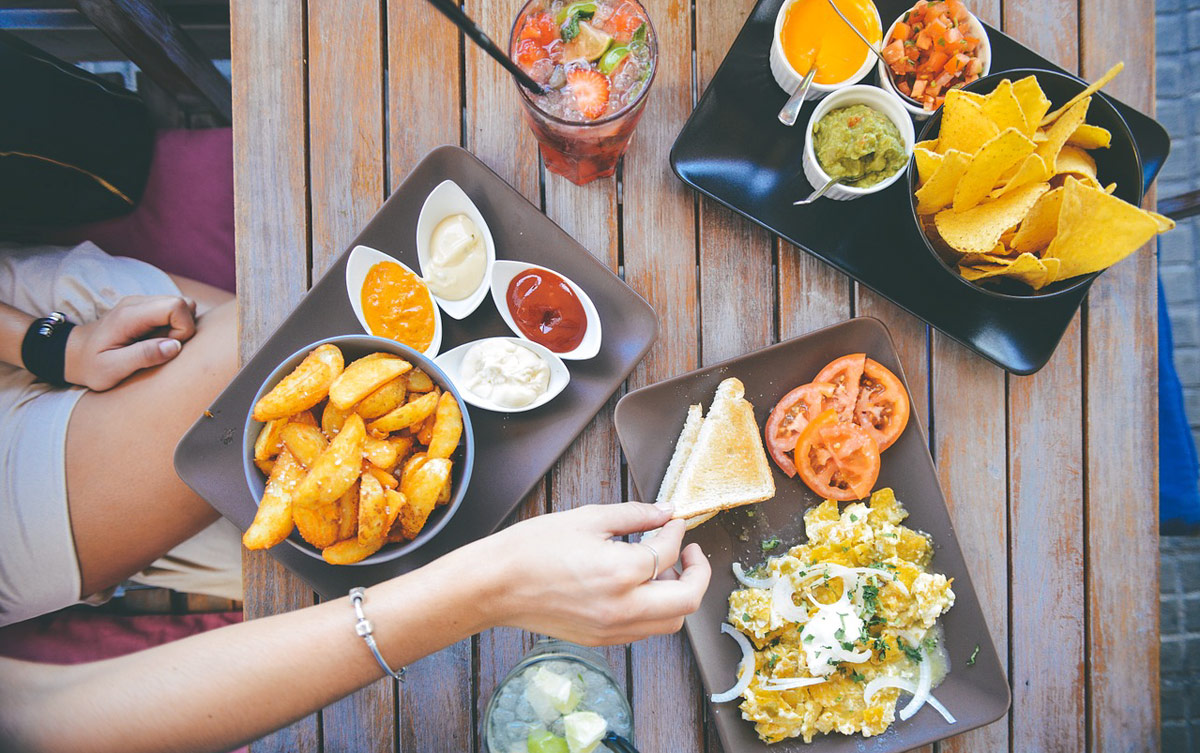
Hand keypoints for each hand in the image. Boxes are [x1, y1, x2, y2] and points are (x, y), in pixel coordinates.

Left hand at [63, 295, 196, 390]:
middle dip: (184, 329)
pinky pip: (174, 311)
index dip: (183, 329)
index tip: (168, 348)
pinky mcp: (145, 308)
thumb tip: (175, 346)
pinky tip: (154, 340)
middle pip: (184, 303)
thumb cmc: (92, 365)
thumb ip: (143, 356)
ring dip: (179, 328)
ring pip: (182, 306)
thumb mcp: (112, 368)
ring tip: (157, 345)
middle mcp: (138, 302)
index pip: (176, 306)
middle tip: (162, 347)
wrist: (73, 353)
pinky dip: (173, 327)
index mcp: (130, 315)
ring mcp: (142, 303)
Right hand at [472, 503, 710, 645]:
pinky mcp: (601, 640)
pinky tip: (639, 587)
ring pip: (670, 622)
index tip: (673, 521)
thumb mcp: (588, 518)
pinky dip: (655, 609)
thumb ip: (635, 515)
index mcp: (621, 572)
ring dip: (678, 595)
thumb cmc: (533, 548)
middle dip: (698, 572)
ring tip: (663, 570)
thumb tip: (665, 512)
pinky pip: (645, 630)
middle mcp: (623, 608)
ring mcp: (612, 630)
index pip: (668, 553)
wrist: (496, 584)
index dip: (676, 532)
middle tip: (690, 552)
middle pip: (688, 600)